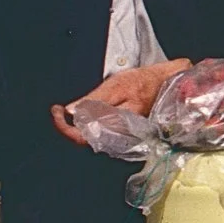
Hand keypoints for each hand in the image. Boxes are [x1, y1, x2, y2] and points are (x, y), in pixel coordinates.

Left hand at [50, 59, 189, 144]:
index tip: (56, 110)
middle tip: (57, 110)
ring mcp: (121, 137)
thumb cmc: (144, 81)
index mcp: (117, 124)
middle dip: (67, 126)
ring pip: (90, 139)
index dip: (65, 128)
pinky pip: (98, 135)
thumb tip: (71, 112)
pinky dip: (85, 125)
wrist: (167, 83)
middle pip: (84, 141)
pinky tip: (83, 114)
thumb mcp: (117, 84)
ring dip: (75, 126)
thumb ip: (94, 100)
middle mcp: (119, 136)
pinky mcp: (122, 134)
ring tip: (66, 112)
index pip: (83, 137)